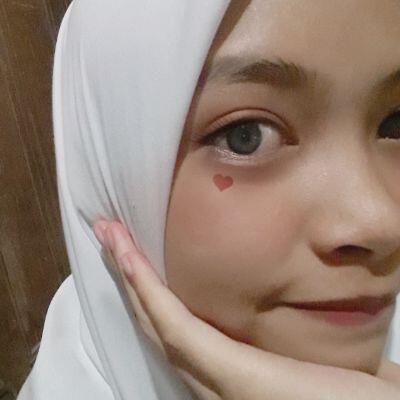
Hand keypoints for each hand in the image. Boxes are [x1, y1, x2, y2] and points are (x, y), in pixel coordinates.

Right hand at [93, 219, 399, 399]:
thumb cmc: (352, 393)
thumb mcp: (309, 356)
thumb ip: (292, 333)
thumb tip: (298, 306)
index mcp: (231, 368)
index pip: (180, 326)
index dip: (151, 290)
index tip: (135, 253)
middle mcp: (212, 377)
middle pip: (158, 320)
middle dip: (129, 277)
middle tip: (109, 235)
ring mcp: (218, 379)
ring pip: (159, 320)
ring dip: (131, 277)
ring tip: (110, 237)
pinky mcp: (232, 375)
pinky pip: (179, 328)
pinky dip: (150, 294)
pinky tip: (131, 262)